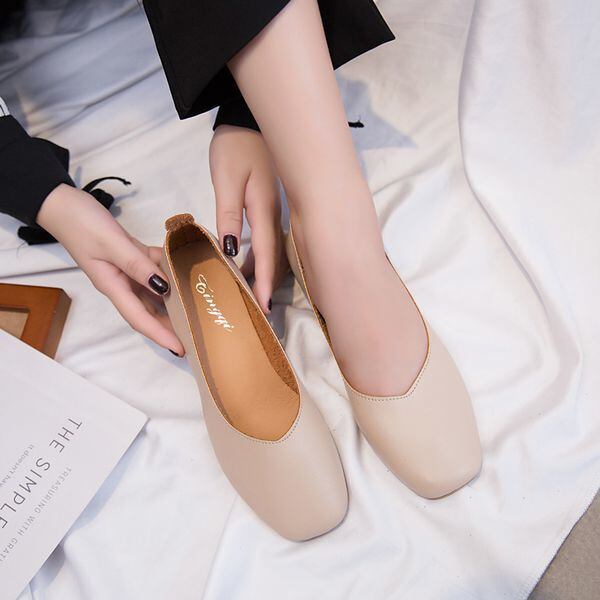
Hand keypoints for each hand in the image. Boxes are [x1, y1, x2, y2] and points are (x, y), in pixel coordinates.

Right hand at [37, 184, 183, 355]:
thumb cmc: (82, 224)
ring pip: (156, 291)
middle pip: (150, 311)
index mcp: (113, 286)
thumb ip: (137, 265)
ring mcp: (127, 270)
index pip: (140, 319)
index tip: (181, 349)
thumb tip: (164, 287)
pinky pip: (155, 267)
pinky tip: (188, 269)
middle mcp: (122, 283)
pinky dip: (170, 269)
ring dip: (175, 301)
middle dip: (171, 325)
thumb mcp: (111, 244)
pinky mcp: (132, 255)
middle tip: (197, 336)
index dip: (161, 335)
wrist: (64, 204)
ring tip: (198, 310)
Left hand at [209, 125, 287, 312]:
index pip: (266, 254)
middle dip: (265, 285)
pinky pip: (265, 241)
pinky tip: (241, 265)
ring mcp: (272, 211)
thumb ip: (229, 215)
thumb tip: (229, 250)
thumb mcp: (226, 180)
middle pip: (273, 258)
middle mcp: (273, 215)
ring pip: (270, 252)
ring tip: (248, 296)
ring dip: (261, 274)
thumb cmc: (234, 148)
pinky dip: (257, 258)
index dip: (263, 282)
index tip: (263, 307)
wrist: (247, 121)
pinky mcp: (266, 207)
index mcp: (264, 210)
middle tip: (257, 311)